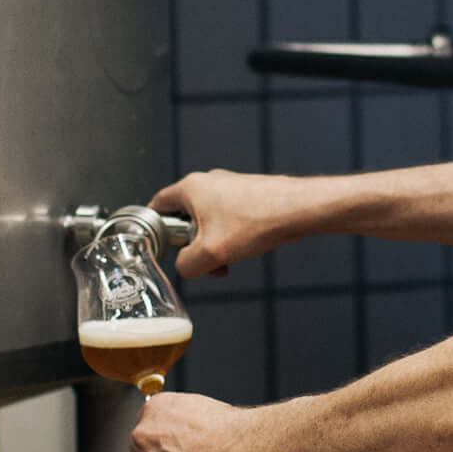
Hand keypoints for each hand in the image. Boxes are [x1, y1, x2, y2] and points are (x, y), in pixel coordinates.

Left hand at [100, 392, 253, 451]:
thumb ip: (173, 419)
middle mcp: (144, 435)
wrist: (245, 450)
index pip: (143, 426)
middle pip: (135, 450)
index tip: (176, 442)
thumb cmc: (228, 430)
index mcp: (153, 410)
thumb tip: (168, 432)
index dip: (160, 437)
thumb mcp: (195, 408)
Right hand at [151, 169, 305, 277]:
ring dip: (214, 246)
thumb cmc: (255, 222)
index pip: (158, 205)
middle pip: (185, 219)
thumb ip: (186, 265)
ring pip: (209, 223)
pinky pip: (228, 220)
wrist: (297, 209)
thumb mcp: (210, 252)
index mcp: (191, 188)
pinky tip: (245, 250)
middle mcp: (209, 183)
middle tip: (204, 262)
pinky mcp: (247, 196)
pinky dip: (231, 238)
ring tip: (229, 260)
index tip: (160, 247)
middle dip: (192, 246)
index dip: (155, 228)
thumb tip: (185, 268)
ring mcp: (229, 188)